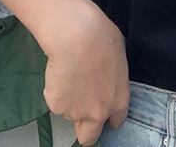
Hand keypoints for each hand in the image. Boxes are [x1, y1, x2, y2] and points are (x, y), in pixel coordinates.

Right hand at [38, 3, 130, 146]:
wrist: (77, 37)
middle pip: (89, 137)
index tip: (102, 105)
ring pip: (70, 115)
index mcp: (118, 100)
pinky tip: (61, 72)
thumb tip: (108, 78)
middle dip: (86, 127)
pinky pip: (56, 102)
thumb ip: (114, 79)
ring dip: (70, 101)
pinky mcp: (56, 106)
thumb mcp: (119, 58)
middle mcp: (98, 113)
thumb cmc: (102, 38)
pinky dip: (57, 92)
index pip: (115, 122)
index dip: (108, 114)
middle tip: (81, 105)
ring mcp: (75, 112)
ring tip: (71, 74)